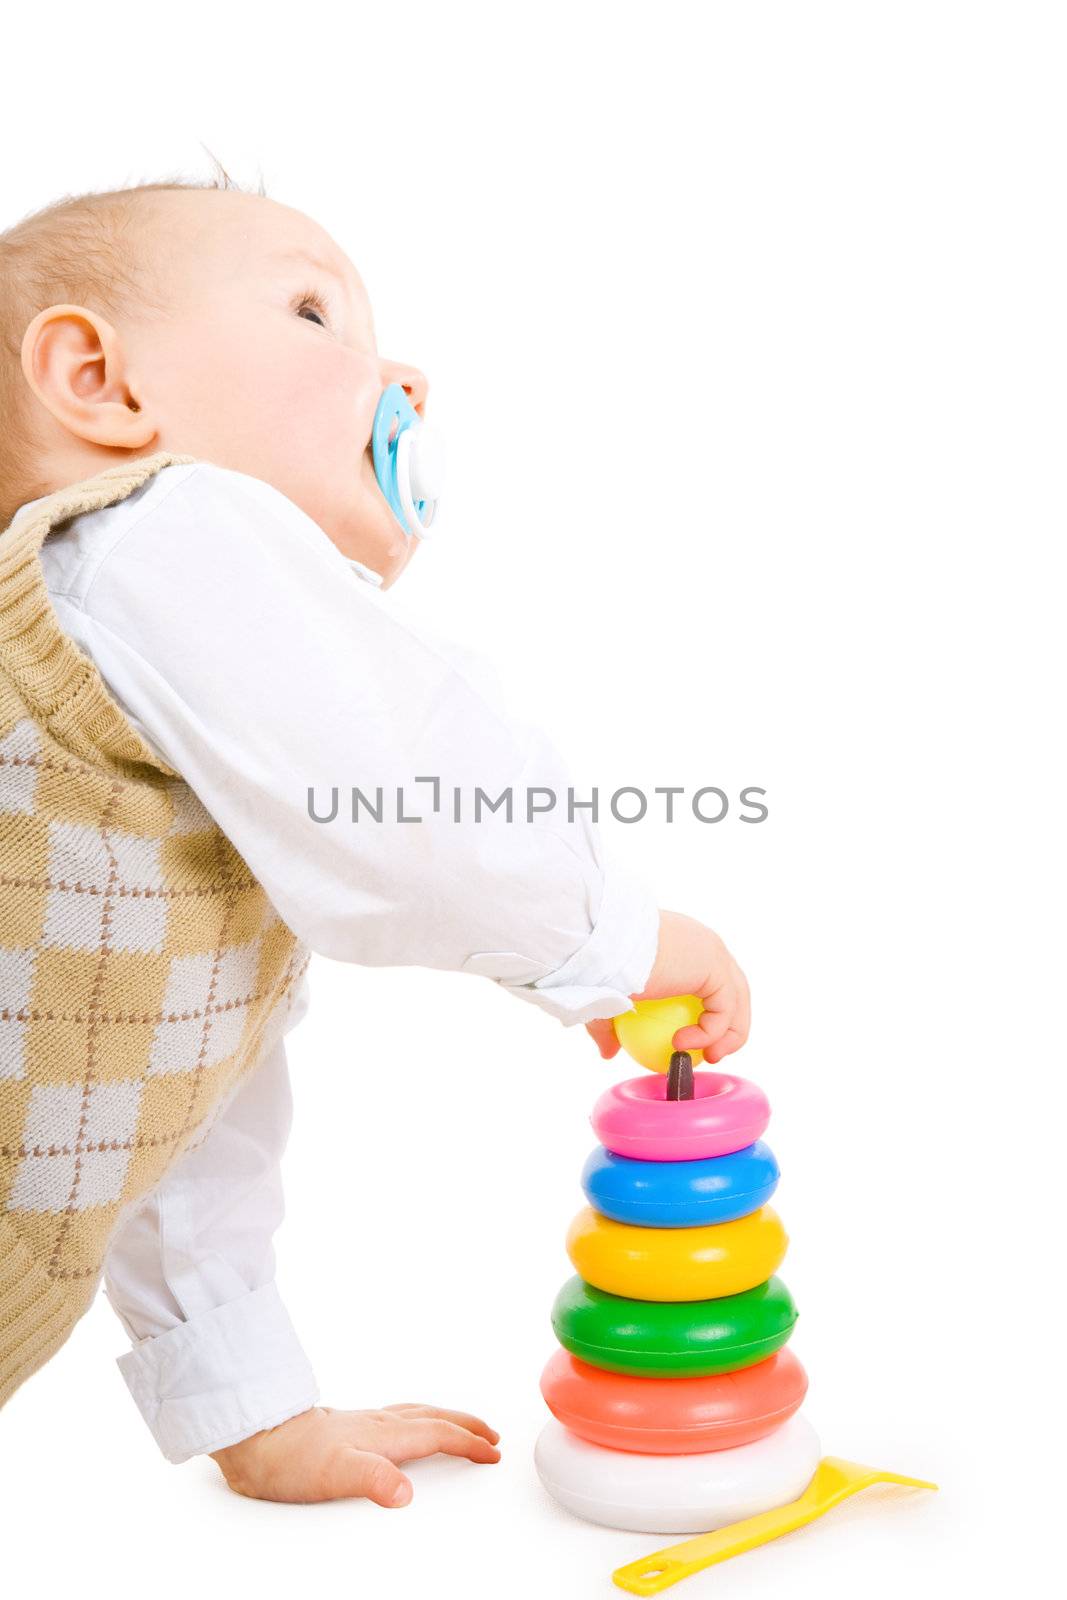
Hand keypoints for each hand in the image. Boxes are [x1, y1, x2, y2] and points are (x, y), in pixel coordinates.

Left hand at [209, 1402, 499, 1504]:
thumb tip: (406, 1493)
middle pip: (434, 1417)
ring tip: (459, 1425)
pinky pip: (397, 1416)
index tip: (492, 1452)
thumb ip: (374, 1481)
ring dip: (445, 1418)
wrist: (257, 1437)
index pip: (438, 1435)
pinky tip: (403, 1427)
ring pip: (417, 1413)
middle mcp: (378, 1423)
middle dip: (466, 1425)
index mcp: (385, 1434)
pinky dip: (417, 1418)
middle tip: (490, 1434)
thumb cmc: (291, 1459)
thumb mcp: (337, 1475)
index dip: (469, 1444)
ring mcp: (363, 1422)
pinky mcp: (347, 1426)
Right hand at [586, 909, 750, 1064]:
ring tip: (704, 1057)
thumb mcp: (605, 999)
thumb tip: (608, 1051)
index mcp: (684, 946)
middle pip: (733, 990)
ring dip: (726, 1036)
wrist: (603, 943)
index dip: (709, 1015)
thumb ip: (611, 1025)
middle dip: (728, 1027)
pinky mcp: (716, 964)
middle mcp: (704, 944)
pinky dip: (708, 1033)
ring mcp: (713, 952)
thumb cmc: (599, 961)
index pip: (710, 981)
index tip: (692, 1041)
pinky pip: (724, 1009)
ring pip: (738, 1001)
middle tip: (709, 1055)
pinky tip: (680, 1043)